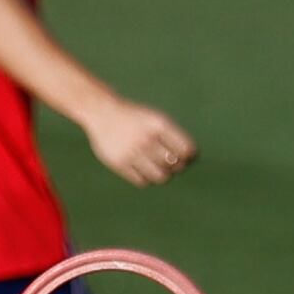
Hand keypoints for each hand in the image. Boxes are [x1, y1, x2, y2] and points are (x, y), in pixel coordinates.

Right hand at [79, 97, 197, 186]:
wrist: (102, 112)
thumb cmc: (135, 118)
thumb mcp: (156, 119)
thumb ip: (173, 136)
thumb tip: (191, 158)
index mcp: (158, 125)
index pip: (186, 149)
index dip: (189, 156)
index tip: (186, 156)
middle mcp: (146, 138)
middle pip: (174, 165)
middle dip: (177, 166)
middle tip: (170, 163)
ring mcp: (132, 152)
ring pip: (160, 177)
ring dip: (163, 175)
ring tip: (158, 168)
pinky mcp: (119, 163)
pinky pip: (141, 181)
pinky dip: (145, 178)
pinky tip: (143, 169)